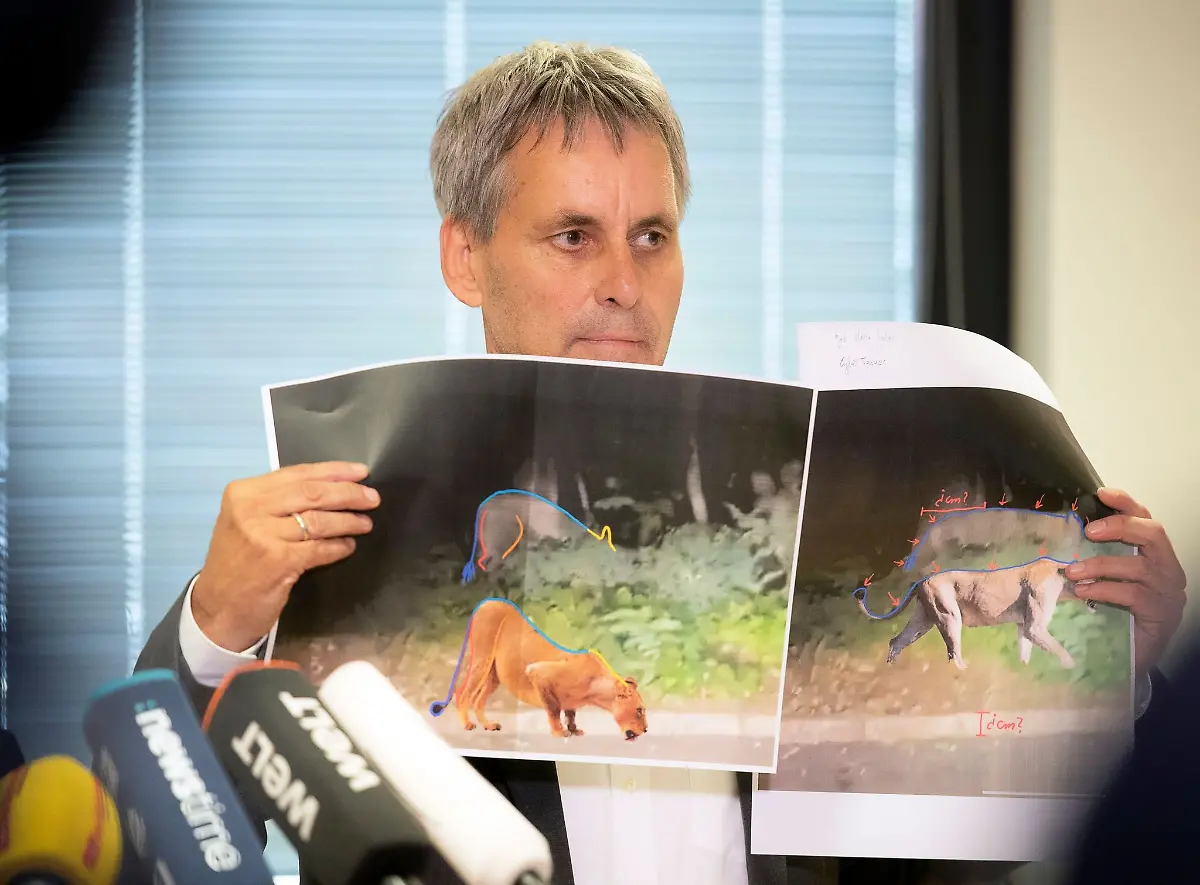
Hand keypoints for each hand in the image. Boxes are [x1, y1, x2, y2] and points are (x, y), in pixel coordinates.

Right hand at [191, 461, 379, 650]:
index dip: (334, 471)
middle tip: (372, 498)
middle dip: (348, 493)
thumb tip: (329, 486)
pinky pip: (320, 548)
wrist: (217, 608)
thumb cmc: (237, 562)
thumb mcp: (246, 521)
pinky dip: (338, 546)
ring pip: (319, 520)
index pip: (297, 473)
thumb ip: (278, 501)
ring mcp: (264, 535)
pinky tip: (348, 546)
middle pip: (313, 493)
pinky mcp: (279, 561)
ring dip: (348, 521)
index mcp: (243, 492)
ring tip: (365, 523)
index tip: (361, 472)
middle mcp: (250, 509)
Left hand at [1066, 487, 1186, 672]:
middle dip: (1120, 525)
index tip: (1101, 492)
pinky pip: (1133, 594)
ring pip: (1139, 566)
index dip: (1126, 503)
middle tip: (1088, 530)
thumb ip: (1099, 556)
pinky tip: (1084, 591)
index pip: (1147, 519)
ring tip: (1071, 571)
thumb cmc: (1118, 612)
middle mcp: (1169, 569)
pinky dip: (1104, 589)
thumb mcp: (1109, 579)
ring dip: (1101, 564)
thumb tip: (1064, 533)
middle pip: (1153, 534)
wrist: (1132, 658)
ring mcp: (1168, 592)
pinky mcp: (1161, 614)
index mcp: (1156, 555)